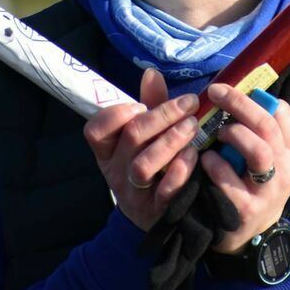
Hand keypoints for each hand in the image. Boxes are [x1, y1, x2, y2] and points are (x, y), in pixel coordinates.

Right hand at [84, 68, 200, 230]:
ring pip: (144, 165)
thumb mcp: (148, 135)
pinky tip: (194, 157)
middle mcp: (116, 171)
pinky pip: (165, 192)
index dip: (117, 114)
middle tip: (189, 104)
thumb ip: (150, 105)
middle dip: (162, 115)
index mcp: (108, 151)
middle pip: (131, 137)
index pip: (95, 130)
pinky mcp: (156, 211)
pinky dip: (179, 172)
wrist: (158, 215)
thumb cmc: (154, 163)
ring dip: (171, 142)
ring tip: (192, 128)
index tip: (140, 105)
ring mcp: (135, 193)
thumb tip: (151, 74)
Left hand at [199, 82, 289, 252]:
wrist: (247, 236)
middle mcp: (286, 169)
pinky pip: (231, 180)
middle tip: (214, 93)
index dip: (254, 95)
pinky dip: (215, 165)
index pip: (282, 112)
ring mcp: (269, 191)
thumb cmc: (250, 185)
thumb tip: (239, 89)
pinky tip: (205, 161)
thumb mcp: (265, 158)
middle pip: (267, 127)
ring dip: (233, 134)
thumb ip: (257, 129)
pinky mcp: (248, 209)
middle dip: (238, 104)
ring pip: (259, 151)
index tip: (228, 87)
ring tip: (217, 134)